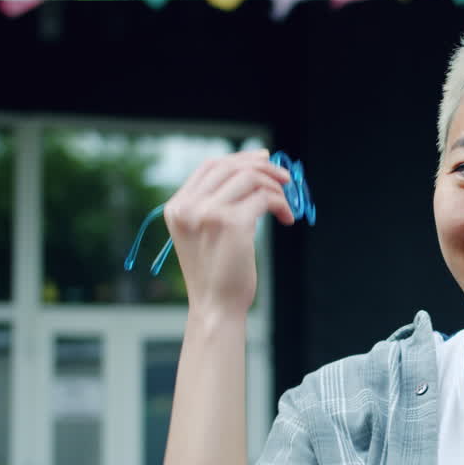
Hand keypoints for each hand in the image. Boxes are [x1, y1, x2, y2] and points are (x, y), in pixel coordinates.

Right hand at [164, 149, 293, 317]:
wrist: (216, 306)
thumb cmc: (217, 273)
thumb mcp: (205, 232)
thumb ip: (216, 203)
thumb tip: (252, 171)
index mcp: (177, 207)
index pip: (210, 167)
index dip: (240, 158)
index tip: (264, 159)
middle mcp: (188, 207)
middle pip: (230, 166)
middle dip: (263, 167)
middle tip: (285, 178)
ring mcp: (207, 213)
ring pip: (250, 178)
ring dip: (276, 188)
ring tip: (286, 206)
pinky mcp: (231, 223)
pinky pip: (264, 198)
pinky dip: (281, 204)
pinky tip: (286, 218)